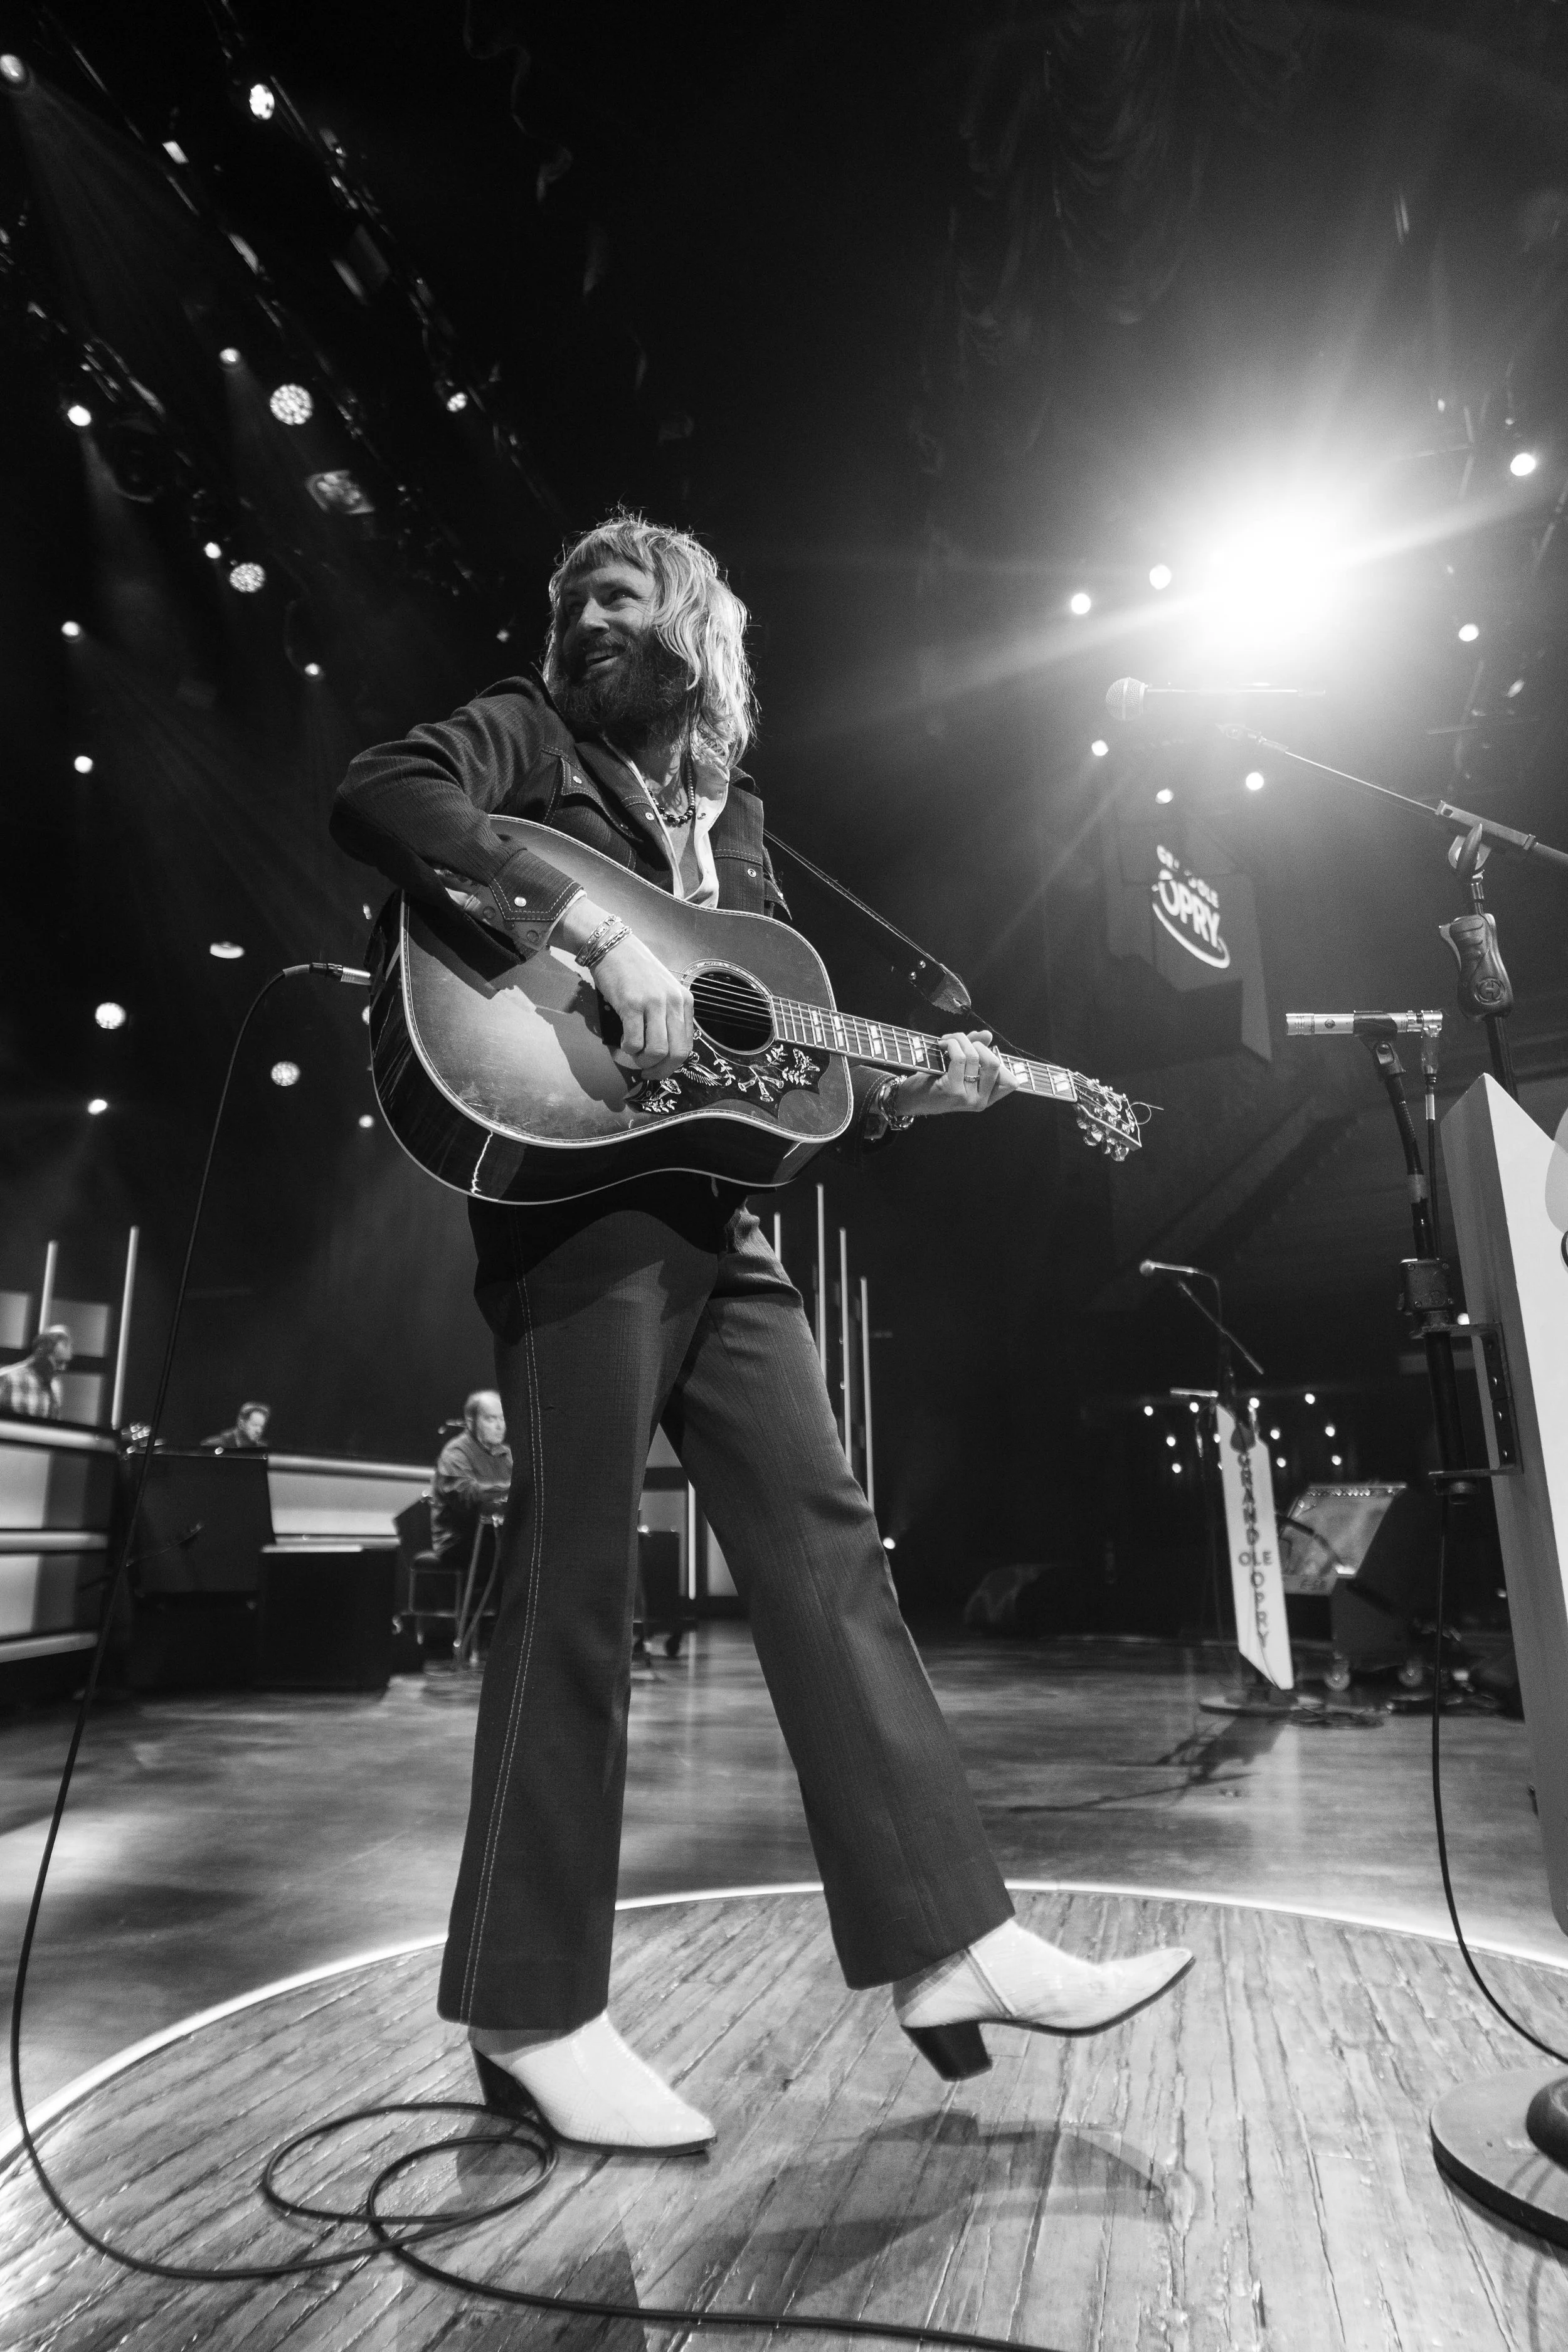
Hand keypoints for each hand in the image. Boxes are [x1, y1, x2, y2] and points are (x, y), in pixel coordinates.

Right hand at [556, 899, 692, 1078]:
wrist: (613, 946)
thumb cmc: (635, 971)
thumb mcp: (662, 991)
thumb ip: (668, 1016)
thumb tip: (664, 1051)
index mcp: (685, 1000)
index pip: (688, 1045)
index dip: (673, 1065)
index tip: (659, 1070)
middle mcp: (674, 1002)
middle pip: (676, 1053)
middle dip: (660, 1070)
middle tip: (646, 1073)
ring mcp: (654, 1003)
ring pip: (657, 1051)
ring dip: (642, 1062)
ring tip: (632, 1055)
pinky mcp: (632, 1004)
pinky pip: (634, 1042)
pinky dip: (627, 1050)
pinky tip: (621, 1043)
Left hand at [895, 1029, 1017, 1117]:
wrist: (909, 1099)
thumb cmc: (933, 1082)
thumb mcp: (958, 1068)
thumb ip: (975, 1052)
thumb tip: (987, 1034)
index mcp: (986, 1099)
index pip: (1010, 1082)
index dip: (997, 1060)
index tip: (979, 1050)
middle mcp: (980, 1102)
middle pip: (994, 1064)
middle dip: (977, 1045)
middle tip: (961, 1042)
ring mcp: (967, 1099)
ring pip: (975, 1057)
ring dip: (960, 1040)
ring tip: (947, 1041)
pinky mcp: (953, 1091)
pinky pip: (961, 1058)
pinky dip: (952, 1045)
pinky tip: (942, 1044)